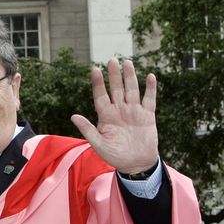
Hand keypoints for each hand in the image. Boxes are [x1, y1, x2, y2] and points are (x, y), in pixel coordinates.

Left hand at [70, 58, 158, 174]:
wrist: (135, 164)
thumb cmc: (114, 155)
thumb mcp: (98, 144)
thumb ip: (87, 129)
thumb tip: (73, 116)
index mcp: (106, 116)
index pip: (100, 96)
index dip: (98, 84)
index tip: (95, 70)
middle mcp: (119, 110)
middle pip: (116, 88)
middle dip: (114, 75)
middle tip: (112, 60)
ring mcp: (134, 111)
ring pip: (132, 90)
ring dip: (130, 77)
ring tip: (127, 62)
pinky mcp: (147, 115)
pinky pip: (149, 99)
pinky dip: (150, 89)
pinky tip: (150, 77)